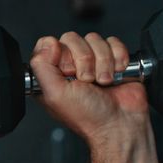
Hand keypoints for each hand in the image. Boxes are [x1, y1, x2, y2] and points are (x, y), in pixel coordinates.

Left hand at [28, 31, 149, 142]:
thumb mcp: (55, 94)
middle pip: (72, 39)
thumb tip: (47, 43)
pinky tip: (116, 75)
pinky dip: (118, 58)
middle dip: (84, 60)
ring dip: (103, 62)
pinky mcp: (113, 59)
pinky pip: (114, 42)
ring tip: (102, 82)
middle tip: (87, 81)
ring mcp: (92, 62)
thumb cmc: (89, 117)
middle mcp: (70, 67)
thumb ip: (42, 66)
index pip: (49, 44)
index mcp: (51, 74)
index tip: (68, 73)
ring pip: (94, 40)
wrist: (120, 124)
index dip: (61, 55)